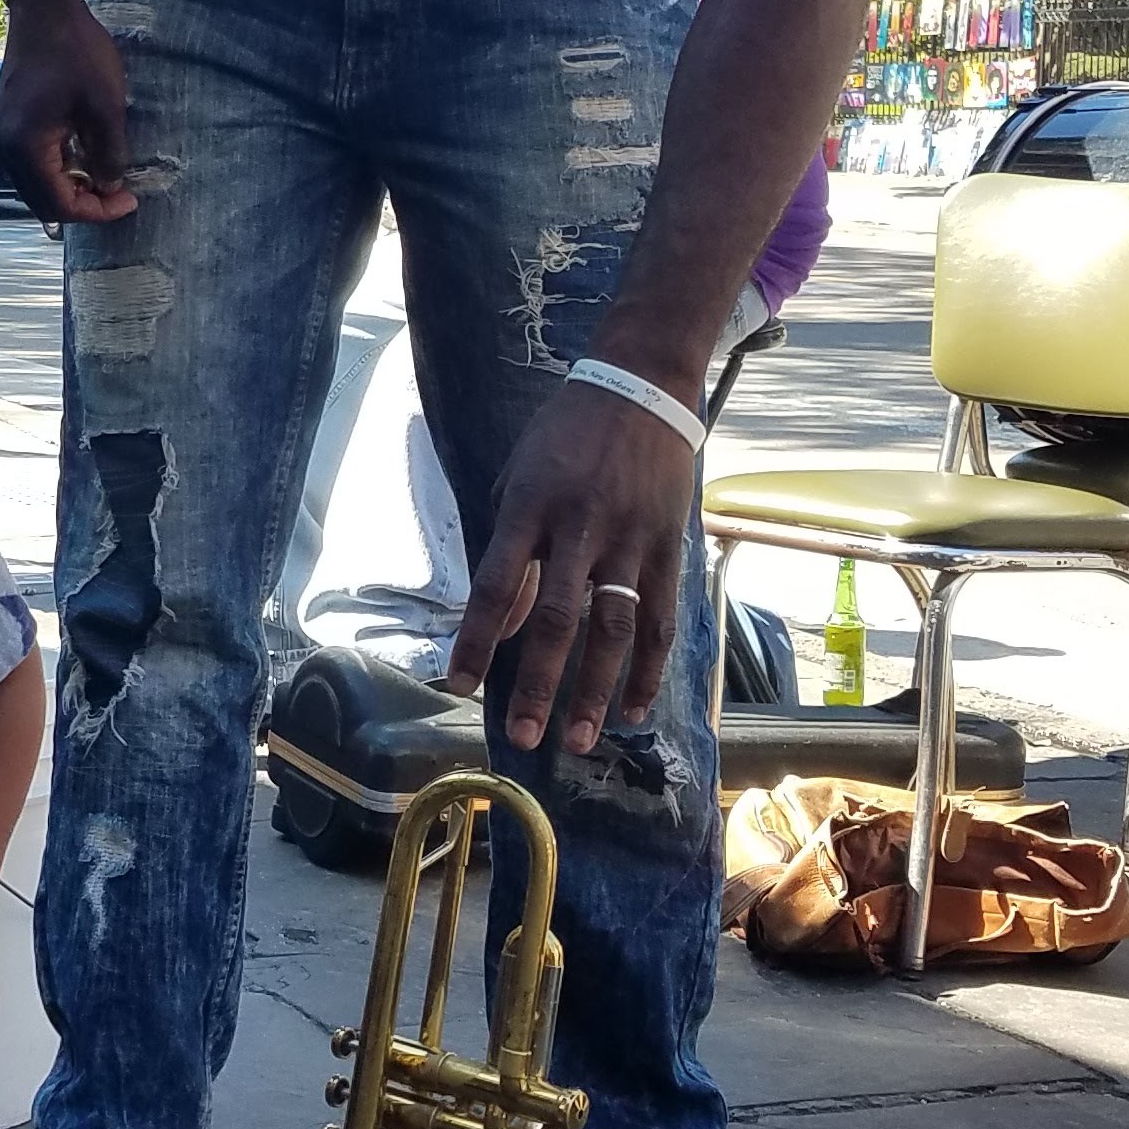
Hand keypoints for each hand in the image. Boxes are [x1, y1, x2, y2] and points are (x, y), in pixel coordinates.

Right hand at [0, 0, 136, 225]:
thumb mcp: (106, 105)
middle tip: (120, 193)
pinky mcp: (5, 124)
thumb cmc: (77, 52)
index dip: (96, 211)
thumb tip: (111, 188)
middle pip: (43, 202)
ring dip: (70, 188)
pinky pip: (31, 164)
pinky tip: (84, 157)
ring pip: (36, 185)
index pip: (59, 204)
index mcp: (25, 146)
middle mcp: (4, 148)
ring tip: (105, 175)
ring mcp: (0, 136)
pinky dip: (58, 170)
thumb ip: (109, 154)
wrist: (44, 9)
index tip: (129, 201)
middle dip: (82, 204)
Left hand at [449, 378, 695, 754]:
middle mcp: (579, 526)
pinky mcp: (668, 546)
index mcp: (530, 507)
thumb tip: (501, 626)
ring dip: (595, 690)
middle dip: (538, 684)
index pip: (495, 584)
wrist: (640, 389)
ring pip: (614, 628)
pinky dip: (649, 669)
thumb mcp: (517, 481)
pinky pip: (660, 618)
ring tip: (577, 739)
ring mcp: (630, 538)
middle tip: (524, 737)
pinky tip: (635, 709)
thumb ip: (508, 554)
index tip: (459, 685)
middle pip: (557, 618)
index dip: (477, 638)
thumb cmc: (564, 438)